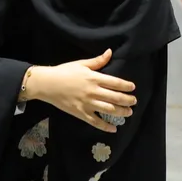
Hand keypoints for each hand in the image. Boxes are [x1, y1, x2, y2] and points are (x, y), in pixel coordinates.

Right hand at [22, 49, 136, 132]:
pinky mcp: (81, 113)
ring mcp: (87, 104)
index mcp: (94, 78)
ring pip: (109, 110)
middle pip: (115, 98)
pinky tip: (114, 128)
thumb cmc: (64, 72)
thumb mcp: (81, 64)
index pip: (115, 82)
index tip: (133, 88)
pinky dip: (106, 126)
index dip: (126, 86)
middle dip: (127, 100)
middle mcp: (93, 92)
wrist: (47, 84)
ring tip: (128, 113)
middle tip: (134, 102)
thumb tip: (110, 52)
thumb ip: (98, 61)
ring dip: (121, 112)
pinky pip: (96, 122)